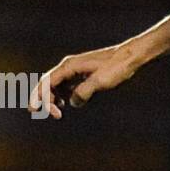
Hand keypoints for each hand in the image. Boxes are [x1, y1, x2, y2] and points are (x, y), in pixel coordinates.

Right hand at [28, 41, 142, 120]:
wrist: (130, 56)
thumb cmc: (116, 67)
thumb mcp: (100, 81)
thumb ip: (83, 92)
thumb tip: (73, 103)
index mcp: (69, 66)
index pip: (47, 82)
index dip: (40, 97)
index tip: (39, 110)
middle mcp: (69, 66)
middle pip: (48, 83)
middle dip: (43, 98)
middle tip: (44, 114)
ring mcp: (76, 69)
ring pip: (56, 84)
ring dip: (53, 98)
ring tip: (57, 112)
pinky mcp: (83, 73)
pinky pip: (66, 84)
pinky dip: (62, 94)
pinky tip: (65, 103)